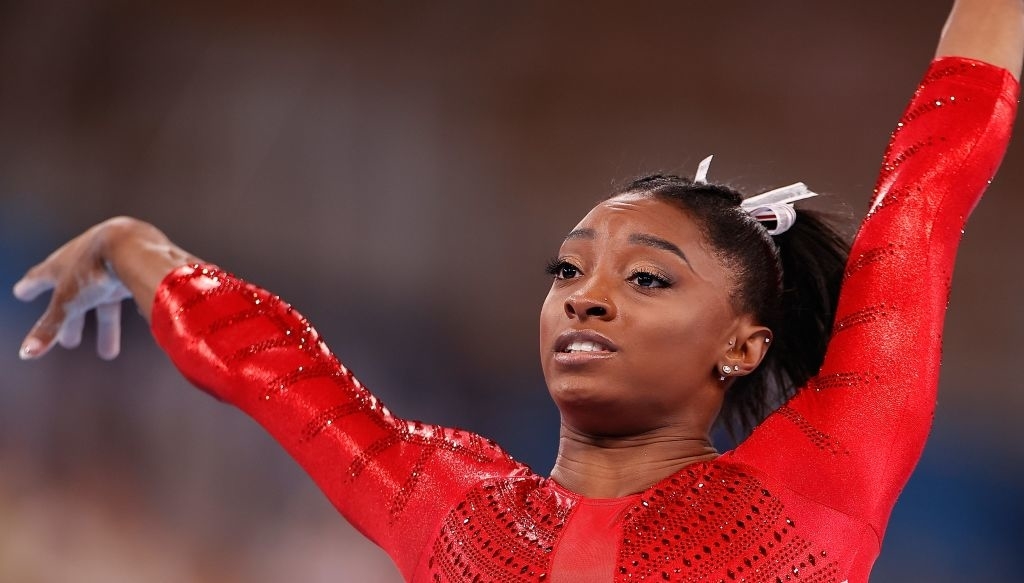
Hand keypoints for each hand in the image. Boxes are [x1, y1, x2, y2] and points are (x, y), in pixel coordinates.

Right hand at [13, 217, 193, 360]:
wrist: (136, 244)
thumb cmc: (96, 269)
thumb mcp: (70, 302)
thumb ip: (51, 327)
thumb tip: (27, 353)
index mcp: (62, 264)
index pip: (40, 277)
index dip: (30, 287)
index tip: (21, 292)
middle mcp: (86, 261)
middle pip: (75, 297)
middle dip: (72, 322)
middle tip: (70, 343)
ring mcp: (112, 263)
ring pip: (105, 301)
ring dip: (106, 328)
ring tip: (108, 355)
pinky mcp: (137, 268)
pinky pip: (130, 292)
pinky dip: (129, 310)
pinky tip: (139, 320)